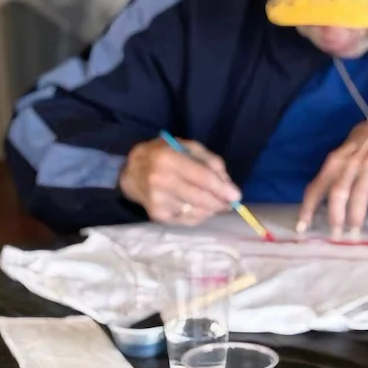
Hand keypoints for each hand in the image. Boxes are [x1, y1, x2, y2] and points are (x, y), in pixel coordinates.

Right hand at [119, 137, 239, 224]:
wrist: (130, 172)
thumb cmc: (163, 156)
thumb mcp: (186, 147)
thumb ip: (210, 161)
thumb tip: (227, 184)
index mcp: (167, 159)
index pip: (201, 177)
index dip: (221, 188)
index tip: (237, 196)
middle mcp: (160, 181)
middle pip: (200, 198)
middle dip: (220, 202)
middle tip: (229, 202)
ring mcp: (158, 201)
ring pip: (198, 212)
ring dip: (211, 209)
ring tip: (210, 200)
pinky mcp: (158, 216)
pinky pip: (190, 220)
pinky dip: (199, 214)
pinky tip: (195, 205)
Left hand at [297, 111, 367, 237]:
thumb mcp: (348, 151)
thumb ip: (337, 171)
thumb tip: (322, 197)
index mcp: (337, 160)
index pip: (317, 186)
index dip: (308, 208)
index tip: (302, 228)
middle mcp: (351, 162)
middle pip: (337, 192)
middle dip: (335, 216)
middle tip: (336, 235)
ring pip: (359, 194)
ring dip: (356, 216)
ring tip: (355, 233)